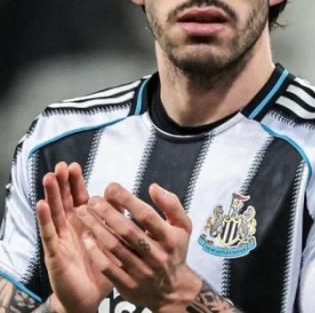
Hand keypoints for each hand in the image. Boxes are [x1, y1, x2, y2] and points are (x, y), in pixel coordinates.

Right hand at [36, 162, 112, 312]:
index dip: (75, 183)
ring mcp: (60, 240)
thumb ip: (116, 219)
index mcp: (84, 224)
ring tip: (49, 177)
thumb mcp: (112, 240)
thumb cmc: (100, 267)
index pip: (78, 198)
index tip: (74, 165)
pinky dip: (45, 219)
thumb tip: (123, 197)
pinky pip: (49, 234)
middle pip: (64, 201)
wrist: (88, 297)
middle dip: (62, 183)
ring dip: (51, 195)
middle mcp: (70, 229)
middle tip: (61, 165)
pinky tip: (41, 204)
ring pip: (54, 213)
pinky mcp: (55, 253)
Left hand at [76, 182, 201, 311]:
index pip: (146, 216)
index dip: (128, 200)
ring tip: (83, 214)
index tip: (112, 187)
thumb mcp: (183, 226)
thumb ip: (171, 204)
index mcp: (169, 238)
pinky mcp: (127, 284)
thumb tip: (154, 187)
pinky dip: (95, 251)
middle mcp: (155, 255)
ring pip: (114, 247)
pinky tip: (86, 237)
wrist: (173, 290)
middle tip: (92, 200)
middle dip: (107, 213)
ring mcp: (141, 271)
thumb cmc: (175, 251)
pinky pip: (107, 267)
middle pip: (127, 231)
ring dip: (96, 228)